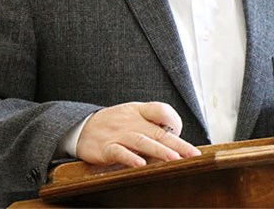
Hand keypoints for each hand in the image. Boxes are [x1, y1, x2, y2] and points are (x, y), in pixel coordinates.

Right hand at [76, 101, 201, 167]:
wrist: (81, 127)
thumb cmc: (113, 123)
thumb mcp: (133, 115)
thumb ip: (153, 123)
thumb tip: (177, 138)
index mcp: (139, 111)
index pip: (161, 110)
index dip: (173, 120)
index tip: (182, 134)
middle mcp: (131, 122)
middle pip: (157, 131)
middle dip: (178, 144)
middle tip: (193, 154)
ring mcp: (118, 134)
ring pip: (142, 141)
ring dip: (159, 151)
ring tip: (174, 159)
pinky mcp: (105, 148)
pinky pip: (118, 152)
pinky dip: (129, 158)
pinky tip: (140, 164)